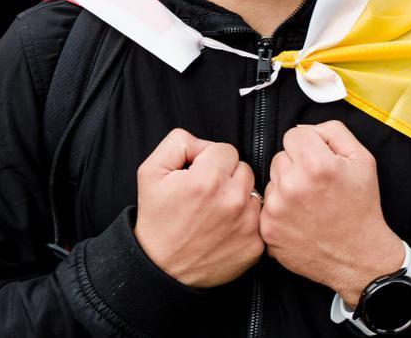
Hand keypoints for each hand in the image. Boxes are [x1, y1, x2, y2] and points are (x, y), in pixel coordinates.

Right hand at [134, 129, 263, 287]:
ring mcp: (247, 224)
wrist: (162, 268)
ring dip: (238, 198)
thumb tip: (204, 143)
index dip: (209, 161)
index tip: (198, 177)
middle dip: (226, 177)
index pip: (226, 150)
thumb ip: (179, 142)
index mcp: (208, 178)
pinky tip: (226, 230)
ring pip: (253, 193)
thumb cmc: (157, 218)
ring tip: (215, 213)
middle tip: (206, 196)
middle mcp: (232, 200)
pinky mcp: (256, 245)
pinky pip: (259, 219)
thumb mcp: (151, 170)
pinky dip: (245, 222)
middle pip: (243, 168)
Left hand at [260, 121, 403, 307]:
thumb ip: (333, 132)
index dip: (310, 146)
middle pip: (280, 157)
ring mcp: (276, 210)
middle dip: (297, 166)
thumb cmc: (361, 207)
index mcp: (315, 164)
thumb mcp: (362, 159)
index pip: (293, 135)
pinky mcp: (267, 230)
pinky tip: (300, 219)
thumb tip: (305, 129)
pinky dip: (280, 211)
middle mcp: (292, 185)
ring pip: (273, 181)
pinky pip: (266, 206)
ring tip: (310, 204)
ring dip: (287, 188)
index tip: (320, 162)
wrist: (359, 255)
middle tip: (317, 186)